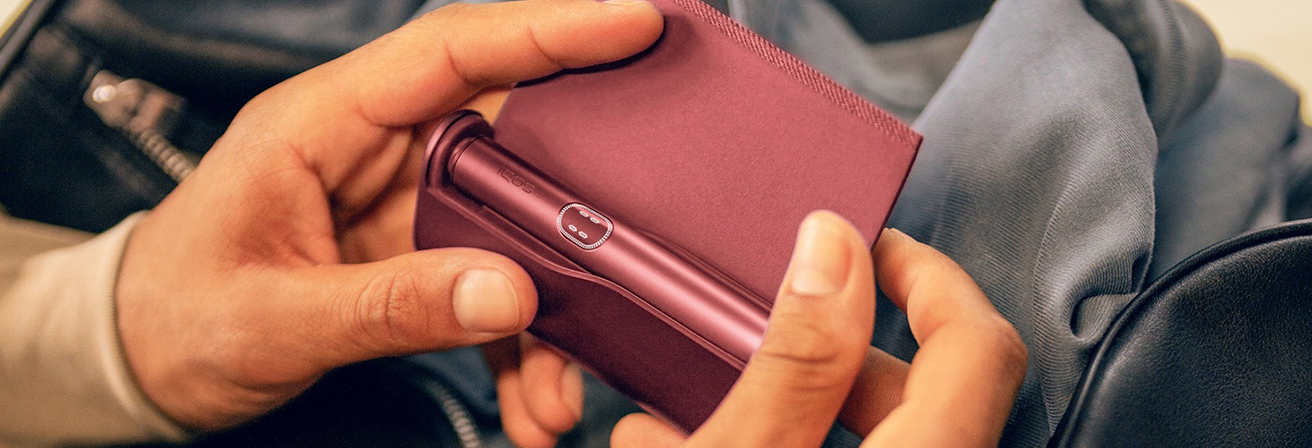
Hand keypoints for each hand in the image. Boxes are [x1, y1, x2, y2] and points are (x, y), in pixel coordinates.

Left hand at [115, 0, 662, 429]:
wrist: (142, 358)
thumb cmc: (176, 313)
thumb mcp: (276, 318)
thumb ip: (392, 304)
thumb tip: (507, 294)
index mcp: (323, 124)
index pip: (451, 48)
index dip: (547, 28)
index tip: (630, 23)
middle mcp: (373, 148)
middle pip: (507, 136)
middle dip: (572, 205)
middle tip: (630, 243)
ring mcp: (399, 200)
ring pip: (510, 223)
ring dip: (546, 305)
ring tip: (558, 385)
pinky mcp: (412, 249)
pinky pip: (489, 278)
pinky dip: (516, 340)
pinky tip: (528, 395)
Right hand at [610, 212, 1027, 446]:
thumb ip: (795, 358)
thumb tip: (829, 244)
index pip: (978, 342)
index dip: (927, 275)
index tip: (868, 244)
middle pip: (925, 388)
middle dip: (837, 348)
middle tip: (770, 325)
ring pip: (874, 432)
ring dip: (790, 406)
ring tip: (699, 405)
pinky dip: (780, 443)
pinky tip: (688, 440)